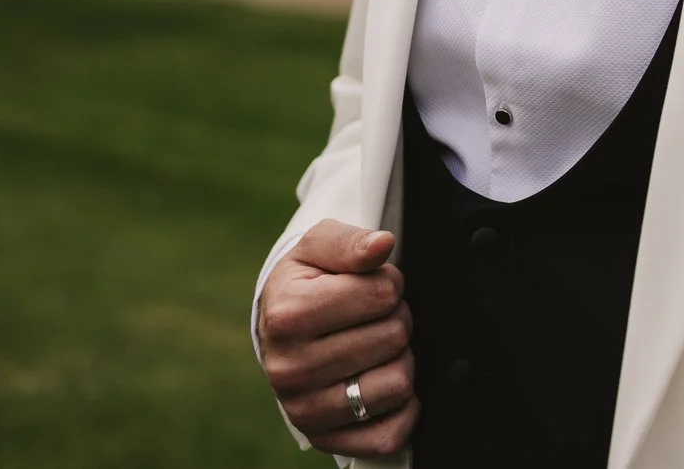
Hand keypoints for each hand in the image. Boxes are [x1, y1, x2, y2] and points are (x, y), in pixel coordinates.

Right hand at [258, 220, 418, 456]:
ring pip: (398, 385)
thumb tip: (382, 245)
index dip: (389, 284)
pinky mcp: (326, 440)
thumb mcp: (319, 247)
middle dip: (396, 319)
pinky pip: (390, 435)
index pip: (383, 294)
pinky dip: (402, 409)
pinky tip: (382, 382)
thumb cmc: (307, 281)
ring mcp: (305, 411)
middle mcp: (289, 370)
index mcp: (286, 316)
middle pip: (394, 337)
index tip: (370, 286)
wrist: (281, 328)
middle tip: (374, 319)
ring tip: (376, 348)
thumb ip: (351, 242)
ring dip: (400, 360)